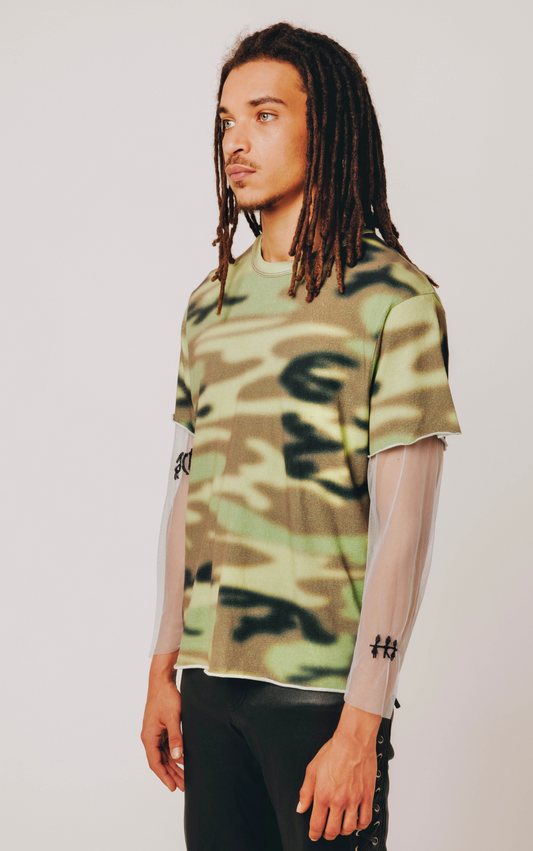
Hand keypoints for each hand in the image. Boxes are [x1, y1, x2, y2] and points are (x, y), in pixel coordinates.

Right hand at [141, 654, 183, 791]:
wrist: (162, 681)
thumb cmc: (165, 697)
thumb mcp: (173, 718)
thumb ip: (176, 737)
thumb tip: (177, 756)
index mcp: (149, 736)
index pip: (155, 762)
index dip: (164, 776)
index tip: (172, 787)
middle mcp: (150, 737)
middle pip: (160, 761)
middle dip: (171, 774)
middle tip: (182, 787)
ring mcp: (155, 733)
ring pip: (164, 755)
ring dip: (173, 766)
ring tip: (184, 778)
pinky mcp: (160, 728)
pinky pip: (166, 746)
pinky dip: (174, 754)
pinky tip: (183, 761)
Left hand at [296, 705, 380, 840]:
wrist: (353, 741)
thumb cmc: (334, 751)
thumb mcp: (312, 769)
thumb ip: (306, 791)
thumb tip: (301, 806)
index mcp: (323, 794)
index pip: (317, 824)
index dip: (314, 834)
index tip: (314, 835)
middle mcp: (338, 800)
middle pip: (333, 830)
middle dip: (327, 835)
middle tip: (326, 832)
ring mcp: (354, 800)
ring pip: (348, 828)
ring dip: (343, 831)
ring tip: (340, 826)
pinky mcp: (367, 796)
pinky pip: (365, 819)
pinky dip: (360, 825)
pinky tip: (355, 821)